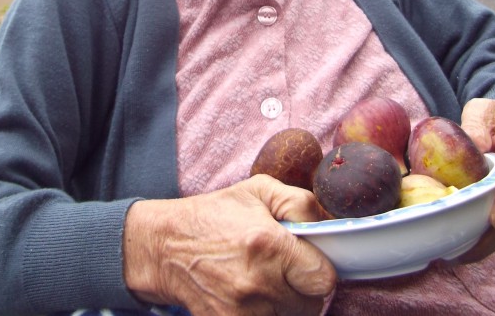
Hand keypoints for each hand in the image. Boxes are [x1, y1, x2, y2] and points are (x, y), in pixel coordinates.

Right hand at [123, 175, 336, 314]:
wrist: (166, 247)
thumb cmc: (215, 216)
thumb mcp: (257, 190)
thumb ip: (300, 202)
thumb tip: (328, 226)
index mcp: (269, 245)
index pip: (323, 278)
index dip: (321, 270)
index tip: (309, 262)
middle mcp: (258, 283)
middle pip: (311, 304)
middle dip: (303, 288)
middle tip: (285, 272)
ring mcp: (243, 312)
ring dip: (285, 305)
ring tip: (266, 283)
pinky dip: (265, 314)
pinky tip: (252, 298)